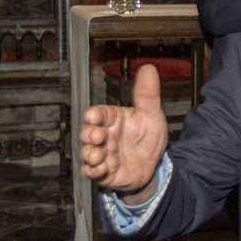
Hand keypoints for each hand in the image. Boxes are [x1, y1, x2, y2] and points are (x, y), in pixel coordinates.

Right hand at [79, 63, 168, 198]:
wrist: (154, 166)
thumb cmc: (148, 139)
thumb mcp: (152, 115)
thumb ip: (148, 95)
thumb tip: (148, 69)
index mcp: (113, 119)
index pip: (98, 113)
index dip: (94, 115)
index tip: (93, 116)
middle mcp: (104, 136)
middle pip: (87, 132)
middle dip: (89, 134)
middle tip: (98, 136)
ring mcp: (101, 154)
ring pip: (86, 152)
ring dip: (90, 154)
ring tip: (98, 155)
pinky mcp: (102, 172)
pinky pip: (90, 172)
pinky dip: (93, 171)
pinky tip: (102, 169)